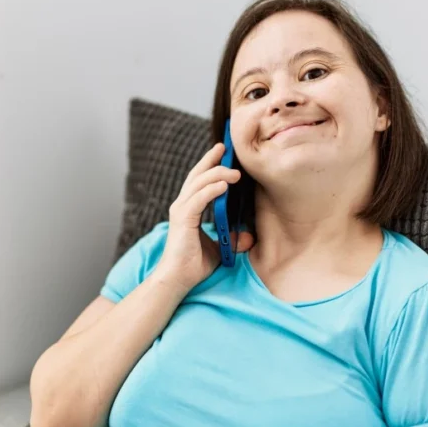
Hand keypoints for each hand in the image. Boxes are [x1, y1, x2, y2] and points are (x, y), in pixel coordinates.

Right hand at [152, 143, 254, 291]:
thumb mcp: (220, 249)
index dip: (210, 165)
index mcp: (189, 209)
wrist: (178, 279)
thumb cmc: (194, 265)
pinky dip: (212, 190)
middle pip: (197, 175)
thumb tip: (249, 236)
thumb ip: (232, 239)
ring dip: (218, 174)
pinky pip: (199, 199)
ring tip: (235, 172)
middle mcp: (182, 206)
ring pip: (199, 183)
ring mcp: (181, 211)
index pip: (199, 181)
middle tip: (225, 147)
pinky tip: (224, 185)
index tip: (223, 153)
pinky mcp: (183, 219)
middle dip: (211, 159)